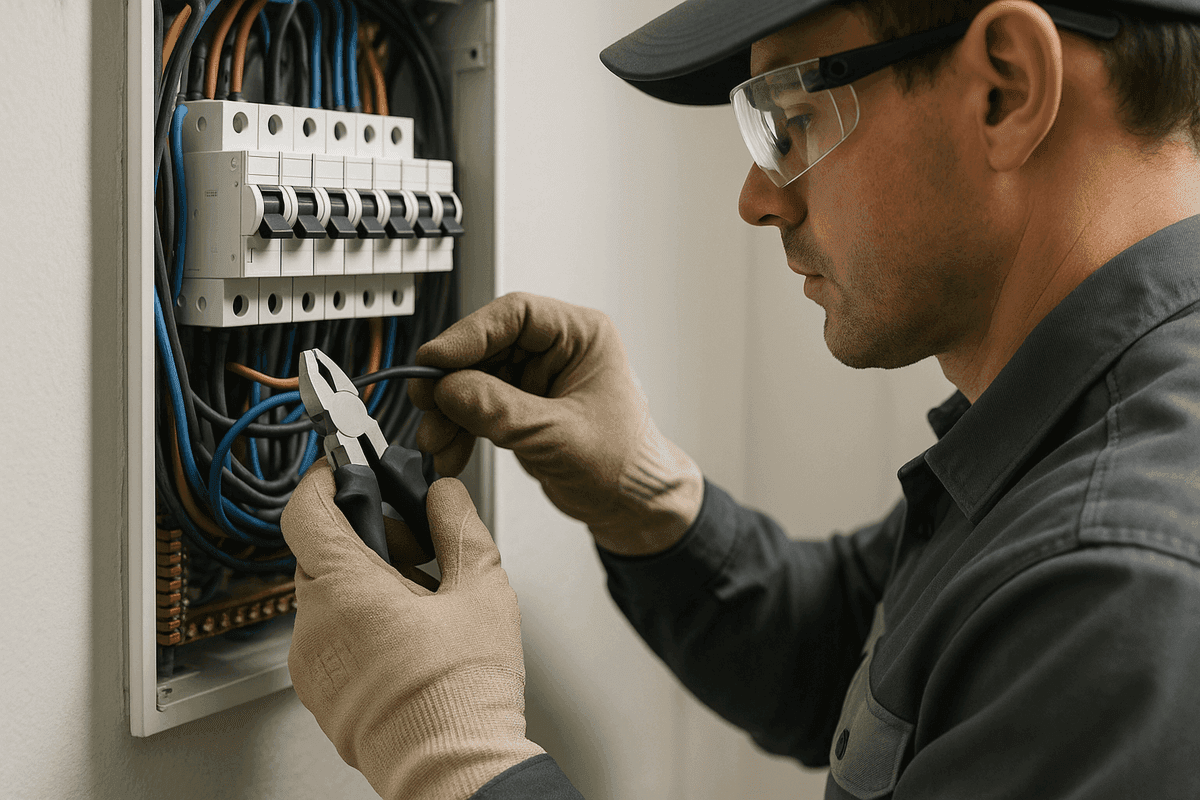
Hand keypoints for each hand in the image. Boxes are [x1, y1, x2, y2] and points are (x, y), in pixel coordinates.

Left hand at [281, 460, 544, 799]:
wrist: (454, 769)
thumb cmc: (463, 691)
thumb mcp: (481, 588)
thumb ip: (459, 525)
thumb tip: (444, 495)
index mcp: (345, 588)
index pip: (305, 511)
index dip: (323, 481)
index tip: (343, 471)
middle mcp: (313, 625)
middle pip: (322, 553)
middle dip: (368, 539)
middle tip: (418, 549)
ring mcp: (310, 664)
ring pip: (327, 598)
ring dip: (365, 585)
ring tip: (422, 605)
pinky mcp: (319, 694)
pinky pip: (328, 639)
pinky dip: (358, 625)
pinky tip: (407, 641)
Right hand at [408, 292, 703, 554]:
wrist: (633, 506)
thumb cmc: (626, 465)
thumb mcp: (557, 436)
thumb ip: (500, 411)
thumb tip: (449, 389)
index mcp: (582, 335)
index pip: (515, 315)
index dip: (468, 335)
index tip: (434, 360)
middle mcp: (557, 349)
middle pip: (487, 347)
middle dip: (452, 381)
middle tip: (426, 403)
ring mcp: (537, 378)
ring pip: (476, 378)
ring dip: (450, 410)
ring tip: (436, 440)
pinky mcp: (523, 406)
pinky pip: (479, 406)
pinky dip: (460, 428)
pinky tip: (450, 451)